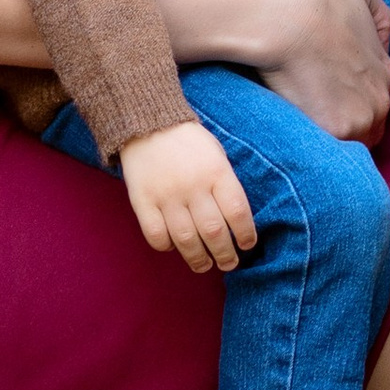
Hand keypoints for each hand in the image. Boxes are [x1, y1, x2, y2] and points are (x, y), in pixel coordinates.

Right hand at [118, 118, 259, 273]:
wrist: (148, 124)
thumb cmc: (189, 143)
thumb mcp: (217, 156)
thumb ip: (226, 186)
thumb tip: (236, 224)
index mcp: (217, 172)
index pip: (238, 212)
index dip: (246, 235)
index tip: (247, 245)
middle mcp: (193, 186)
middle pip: (214, 232)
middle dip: (225, 255)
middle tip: (229, 264)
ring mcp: (166, 195)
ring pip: (186, 240)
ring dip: (199, 259)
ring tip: (204, 265)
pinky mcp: (142, 201)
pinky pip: (156, 235)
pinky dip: (167, 247)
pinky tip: (174, 246)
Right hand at [244, 0, 389, 141]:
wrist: (286, 11)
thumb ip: (376, 16)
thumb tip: (381, 38)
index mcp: (386, 76)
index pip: (373, 107)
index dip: (348, 107)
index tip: (323, 103)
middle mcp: (380, 102)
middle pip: (365, 132)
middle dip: (340, 128)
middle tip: (308, 119)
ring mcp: (360, 120)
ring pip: (347, 147)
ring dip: (326, 143)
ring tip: (297, 133)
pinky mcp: (336, 132)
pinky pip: (325, 153)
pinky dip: (308, 148)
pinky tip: (288, 136)